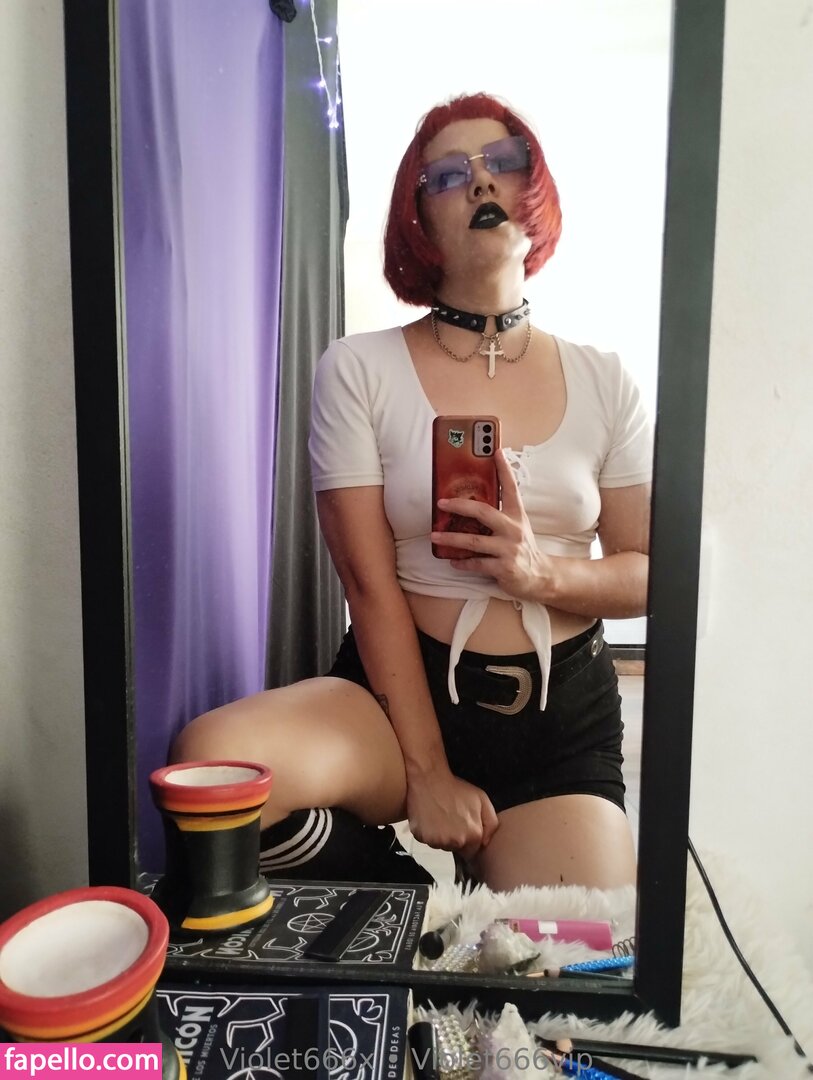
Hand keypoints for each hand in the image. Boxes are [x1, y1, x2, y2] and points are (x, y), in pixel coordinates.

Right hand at [406, 764, 498, 860]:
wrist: (429, 779)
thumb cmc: (455, 788)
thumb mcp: (482, 800)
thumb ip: (491, 823)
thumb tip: (485, 842)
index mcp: (473, 834)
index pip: (471, 851)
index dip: (467, 840)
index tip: (461, 827)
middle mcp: (457, 841)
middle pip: (456, 849)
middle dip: (454, 839)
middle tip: (449, 819)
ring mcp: (439, 840)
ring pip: (441, 846)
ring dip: (440, 837)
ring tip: (439, 818)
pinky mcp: (423, 838)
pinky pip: (427, 841)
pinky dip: (427, 833)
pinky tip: (429, 819)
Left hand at [429, 449, 554, 601]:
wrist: (540, 576)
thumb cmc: (522, 548)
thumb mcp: (517, 527)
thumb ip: (500, 515)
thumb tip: (472, 504)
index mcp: (517, 515)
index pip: (511, 488)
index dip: (504, 469)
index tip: (496, 451)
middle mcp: (514, 529)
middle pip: (483, 512)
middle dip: (459, 506)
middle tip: (441, 503)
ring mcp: (509, 549)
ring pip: (474, 540)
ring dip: (451, 538)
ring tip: (434, 536)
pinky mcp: (504, 567)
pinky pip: (476, 563)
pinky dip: (462, 562)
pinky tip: (453, 561)